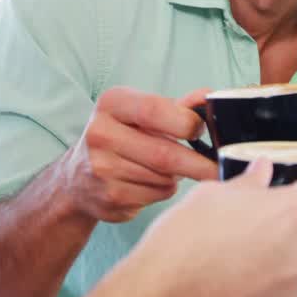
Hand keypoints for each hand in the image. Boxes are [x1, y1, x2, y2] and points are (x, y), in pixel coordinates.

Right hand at [57, 86, 215, 222]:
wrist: (77, 179)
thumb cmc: (120, 138)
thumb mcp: (140, 113)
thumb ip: (176, 107)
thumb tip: (209, 98)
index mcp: (111, 103)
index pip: (154, 110)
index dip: (186, 122)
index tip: (202, 131)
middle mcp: (100, 133)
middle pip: (164, 153)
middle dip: (197, 163)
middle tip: (218, 167)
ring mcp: (102, 168)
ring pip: (165, 177)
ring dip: (178, 176)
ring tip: (166, 169)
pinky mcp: (110, 198)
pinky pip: (157, 195)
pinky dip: (165, 190)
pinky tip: (150, 183)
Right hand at [69, 160, 296, 296]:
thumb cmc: (180, 248)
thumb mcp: (210, 196)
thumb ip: (248, 183)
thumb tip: (262, 172)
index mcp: (292, 214)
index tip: (279, 198)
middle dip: (282, 231)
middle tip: (244, 232)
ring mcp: (296, 292)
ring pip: (294, 267)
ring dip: (274, 262)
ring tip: (232, 262)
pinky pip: (281, 296)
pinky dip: (264, 291)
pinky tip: (231, 284)